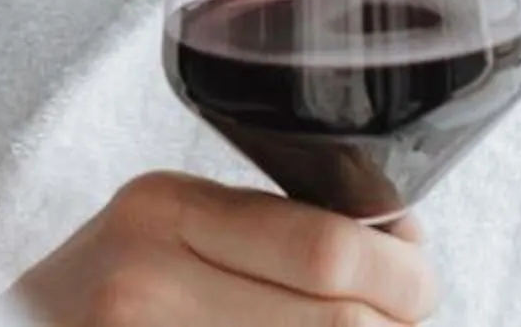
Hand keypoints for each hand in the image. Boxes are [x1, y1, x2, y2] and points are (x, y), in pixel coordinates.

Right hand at [13, 172, 438, 324]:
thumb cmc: (101, 295)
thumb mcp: (164, 232)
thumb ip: (263, 233)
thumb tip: (399, 247)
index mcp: (164, 206)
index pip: (328, 248)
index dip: (403, 276)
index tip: (420, 282)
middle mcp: (145, 276)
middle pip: (336, 322)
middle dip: (393, 325)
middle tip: (406, 320)